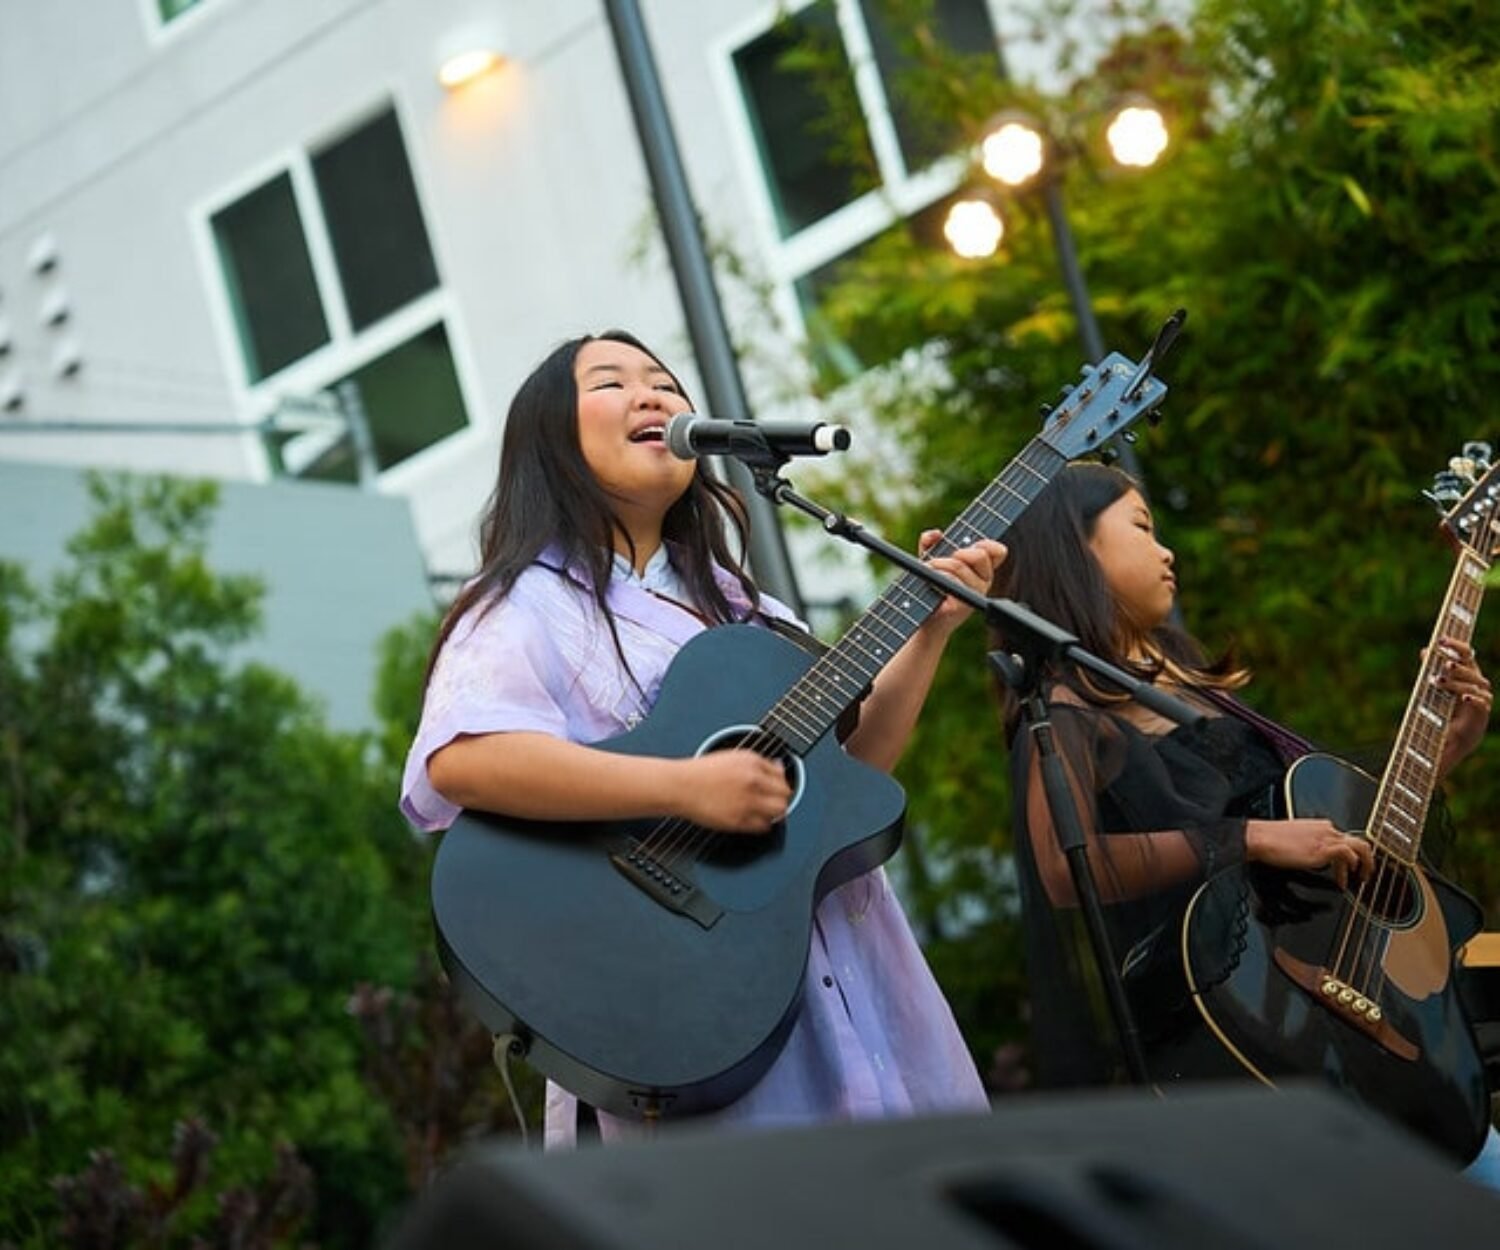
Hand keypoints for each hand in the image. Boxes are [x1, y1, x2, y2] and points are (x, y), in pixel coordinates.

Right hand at [671, 749, 790, 833]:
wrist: (680, 786)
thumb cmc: (701, 772)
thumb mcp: (734, 757)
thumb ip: (759, 763)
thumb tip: (777, 768)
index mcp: (752, 763)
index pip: (782, 775)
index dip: (780, 782)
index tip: (775, 786)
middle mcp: (753, 781)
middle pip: (785, 794)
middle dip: (781, 797)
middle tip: (773, 800)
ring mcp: (747, 802)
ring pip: (779, 811)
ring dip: (775, 812)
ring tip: (765, 811)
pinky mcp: (739, 820)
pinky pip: (764, 826)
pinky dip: (762, 824)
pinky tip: (754, 819)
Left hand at [919, 530, 1007, 636]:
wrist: (926, 619)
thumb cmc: (931, 588)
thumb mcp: (931, 560)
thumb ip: (931, 543)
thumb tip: (934, 534)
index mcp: (982, 571)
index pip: (998, 552)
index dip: (986, 544)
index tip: (967, 547)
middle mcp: (983, 583)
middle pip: (978, 554)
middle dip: (955, 553)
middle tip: (939, 561)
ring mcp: (974, 595)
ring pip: (958, 565)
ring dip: (937, 564)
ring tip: (928, 571)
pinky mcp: (962, 606)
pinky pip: (950, 581)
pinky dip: (935, 577)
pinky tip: (930, 583)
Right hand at [1246, 818, 1374, 888]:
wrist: (1261, 838)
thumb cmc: (1270, 840)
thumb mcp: (1295, 840)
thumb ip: (1308, 845)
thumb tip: (1313, 859)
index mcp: (1320, 826)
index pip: (1344, 838)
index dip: (1351, 855)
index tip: (1351, 867)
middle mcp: (1327, 829)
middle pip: (1359, 840)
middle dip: (1367, 859)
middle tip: (1365, 873)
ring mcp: (1327, 838)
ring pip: (1360, 847)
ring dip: (1365, 864)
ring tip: (1362, 878)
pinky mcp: (1324, 848)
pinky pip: (1348, 856)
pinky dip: (1349, 870)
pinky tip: (1343, 881)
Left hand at [1427, 638, 1492, 775]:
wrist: (1456, 734)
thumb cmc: (1446, 706)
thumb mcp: (1437, 685)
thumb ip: (1432, 668)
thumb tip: (1424, 651)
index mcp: (1468, 671)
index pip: (1466, 653)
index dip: (1455, 645)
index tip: (1440, 640)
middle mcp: (1477, 681)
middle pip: (1470, 669)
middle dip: (1457, 666)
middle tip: (1444, 664)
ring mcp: (1482, 696)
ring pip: (1472, 686)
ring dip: (1455, 683)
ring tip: (1438, 682)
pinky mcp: (1483, 711)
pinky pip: (1481, 702)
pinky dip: (1473, 699)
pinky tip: (1463, 698)